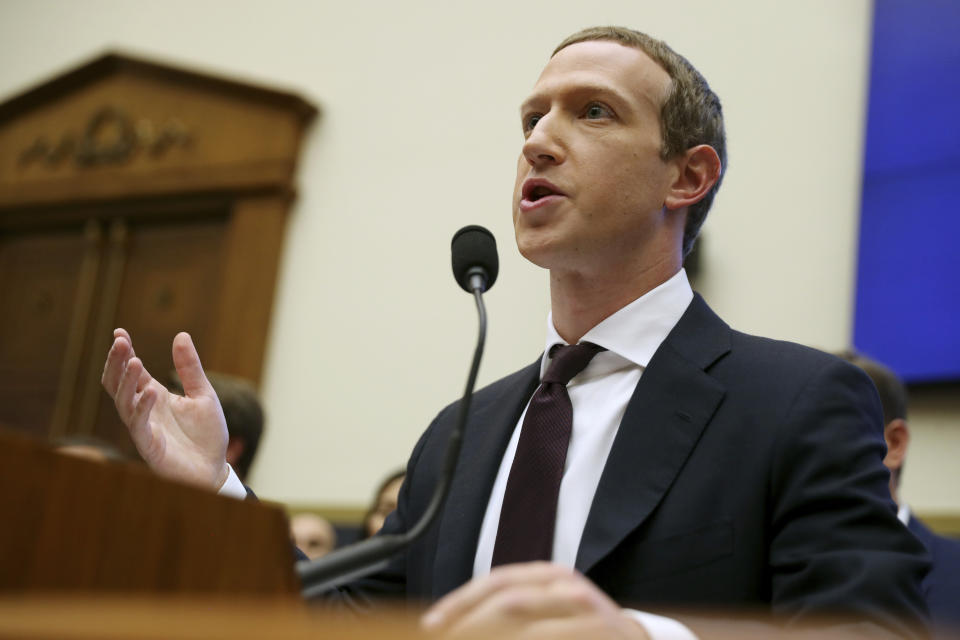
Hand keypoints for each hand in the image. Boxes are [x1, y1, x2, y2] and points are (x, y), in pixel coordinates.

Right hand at [101, 328, 229, 490]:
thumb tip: (181, 335)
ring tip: (135, 360)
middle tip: (120, 342)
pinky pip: (139, 425)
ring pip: (123, 402)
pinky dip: (143, 407)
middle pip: (119, 383)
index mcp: (154, 396)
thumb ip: (190, 368)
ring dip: (127, 381)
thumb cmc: (207, 434)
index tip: (119, 331)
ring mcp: (144, 428)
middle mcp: (144, 410)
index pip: (132, 371)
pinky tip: (151, 391)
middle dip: (117, 363)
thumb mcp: (203, 394)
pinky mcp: (149, 446)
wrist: (215, 469)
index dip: (123, 353)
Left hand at [421, 562, 648, 639]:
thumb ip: (511, 612)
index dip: (460, 602)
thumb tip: (455, 624)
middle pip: (506, 600)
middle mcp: (566, 586)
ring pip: (524, 621)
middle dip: (468, 624)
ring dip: (486, 634)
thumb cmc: (583, 632)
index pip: (495, 582)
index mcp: (548, 576)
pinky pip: (548, 636)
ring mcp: (585, 610)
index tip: (430, 624)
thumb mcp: (547, 613)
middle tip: (441, 637)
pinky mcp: (599, 632)